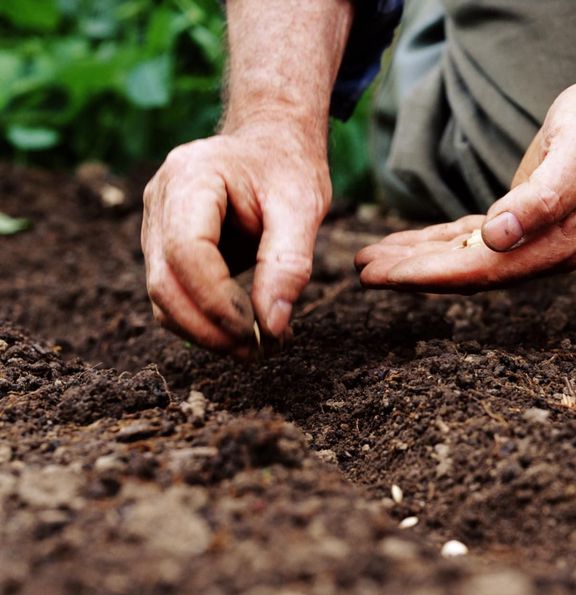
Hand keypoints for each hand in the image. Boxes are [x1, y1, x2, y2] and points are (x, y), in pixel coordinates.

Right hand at [142, 119, 328, 357]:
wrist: (270, 144)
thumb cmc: (287, 168)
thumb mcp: (303, 207)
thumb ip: (289, 264)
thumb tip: (273, 327)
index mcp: (190, 178)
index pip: (187, 252)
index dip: (218, 300)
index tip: (260, 331)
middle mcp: (160, 201)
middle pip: (164, 283)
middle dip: (210, 328)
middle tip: (261, 353)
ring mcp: (155, 225)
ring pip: (162, 298)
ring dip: (206, 334)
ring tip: (259, 347)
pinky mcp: (163, 248)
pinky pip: (174, 297)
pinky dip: (205, 322)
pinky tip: (247, 329)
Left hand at [355, 77, 575, 291]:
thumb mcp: (575, 158)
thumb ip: (540, 201)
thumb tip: (497, 238)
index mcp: (558, 247)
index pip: (483, 270)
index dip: (431, 275)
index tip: (387, 276)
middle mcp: (544, 253)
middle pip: (467, 272)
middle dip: (414, 273)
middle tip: (364, 271)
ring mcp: (533, 241)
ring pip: (463, 258)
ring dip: (418, 259)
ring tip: (372, 259)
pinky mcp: (520, 222)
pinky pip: (470, 240)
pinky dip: (437, 242)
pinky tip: (408, 243)